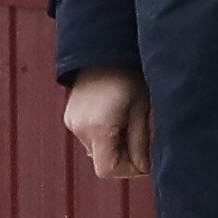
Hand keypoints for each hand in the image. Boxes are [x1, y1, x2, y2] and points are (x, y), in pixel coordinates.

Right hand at [58, 66, 149, 181]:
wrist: (105, 48)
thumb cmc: (129, 75)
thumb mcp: (142, 109)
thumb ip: (141, 142)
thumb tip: (143, 168)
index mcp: (97, 128)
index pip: (108, 170)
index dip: (130, 170)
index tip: (146, 156)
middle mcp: (79, 128)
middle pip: (103, 161)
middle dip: (125, 156)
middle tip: (143, 136)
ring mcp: (72, 122)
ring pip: (98, 150)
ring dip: (116, 144)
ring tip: (130, 120)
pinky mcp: (71, 116)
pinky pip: (91, 137)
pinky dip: (106, 134)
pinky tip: (117, 115)